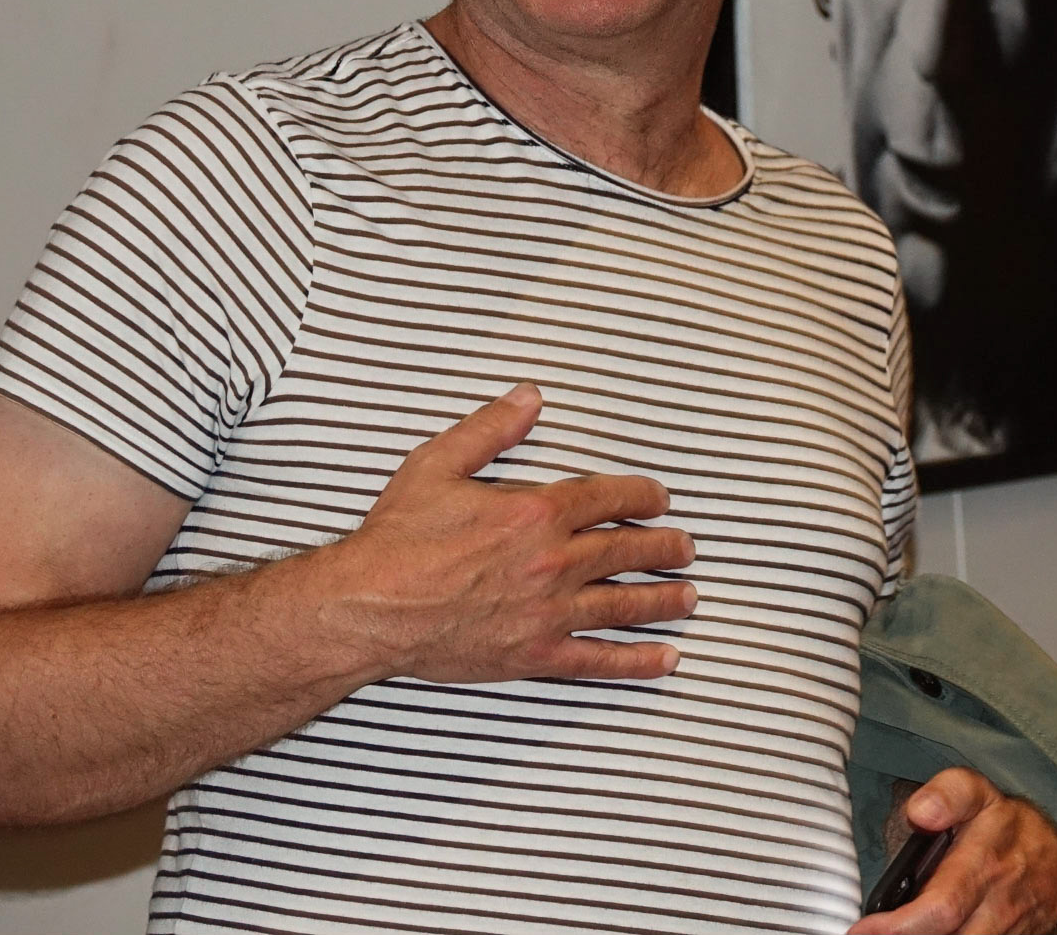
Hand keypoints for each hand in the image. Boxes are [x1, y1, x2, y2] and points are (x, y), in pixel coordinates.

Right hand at [320, 384, 694, 682]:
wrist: (367, 607)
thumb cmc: (396, 538)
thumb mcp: (437, 465)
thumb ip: (490, 429)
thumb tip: (530, 396)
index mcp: (535, 512)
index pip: (608, 498)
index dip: (642, 496)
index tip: (660, 499)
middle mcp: (552, 560)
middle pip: (626, 550)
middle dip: (664, 548)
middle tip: (687, 549)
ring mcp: (547, 610)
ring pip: (622, 603)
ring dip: (662, 600)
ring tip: (689, 597)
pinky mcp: (534, 653)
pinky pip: (597, 658)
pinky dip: (635, 660)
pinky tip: (665, 659)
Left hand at [850, 768, 1056, 934]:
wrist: (1053, 854)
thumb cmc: (1003, 825)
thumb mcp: (976, 792)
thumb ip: (947, 794)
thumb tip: (919, 812)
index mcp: (986, 858)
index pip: (942, 905)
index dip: (899, 925)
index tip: (864, 929)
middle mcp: (1002, 899)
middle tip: (871, 934)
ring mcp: (1012, 927)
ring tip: (900, 928)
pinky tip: (928, 931)